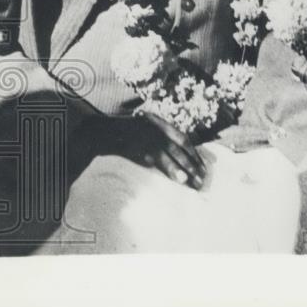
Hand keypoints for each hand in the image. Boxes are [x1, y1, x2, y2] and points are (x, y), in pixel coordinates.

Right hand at [85, 112, 206, 189]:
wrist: (103, 132)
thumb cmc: (123, 132)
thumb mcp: (145, 127)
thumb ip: (159, 135)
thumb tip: (175, 150)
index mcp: (161, 124)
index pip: (183, 138)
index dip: (194, 152)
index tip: (203, 164)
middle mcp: (159, 130)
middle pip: (181, 148)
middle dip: (193, 163)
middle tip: (203, 178)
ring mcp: (151, 139)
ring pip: (174, 155)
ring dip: (186, 169)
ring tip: (195, 182)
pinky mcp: (143, 150)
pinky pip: (161, 163)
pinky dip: (171, 170)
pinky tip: (180, 179)